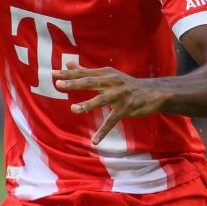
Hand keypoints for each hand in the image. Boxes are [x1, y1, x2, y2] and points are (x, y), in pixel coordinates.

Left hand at [52, 61, 167, 144]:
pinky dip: (103, 131)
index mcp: (106, 73)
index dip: (69, 73)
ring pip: (101, 100)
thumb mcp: (107, 76)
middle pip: (90, 82)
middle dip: (74, 83)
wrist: (153, 92)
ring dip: (87, 105)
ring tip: (73, 109)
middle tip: (59, 84)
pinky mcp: (127, 108)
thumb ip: (86, 71)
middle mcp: (112, 82)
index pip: (84, 73)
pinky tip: (95, 141)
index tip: (53, 73)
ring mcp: (120, 95)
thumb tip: (68, 64)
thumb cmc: (126, 84)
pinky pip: (112, 121)